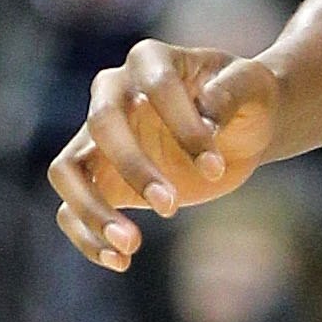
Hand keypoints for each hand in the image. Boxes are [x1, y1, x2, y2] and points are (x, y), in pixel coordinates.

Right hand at [49, 42, 280, 269]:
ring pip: (66, 171)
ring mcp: (99, 139)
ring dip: (92, 209)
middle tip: (172, 207)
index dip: (182, 126)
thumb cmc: (248, 99)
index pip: (153, 86)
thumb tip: (206, 112)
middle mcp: (113, 93)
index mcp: (151, 60)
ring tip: (131, 246)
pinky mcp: (101, 179)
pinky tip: (121, 261)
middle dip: (133, 168)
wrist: (241, 128)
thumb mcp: (255, 87)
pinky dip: (87, 237)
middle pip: (100, 125)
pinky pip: (70, 208)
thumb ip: (232, 91)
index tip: (215, 168)